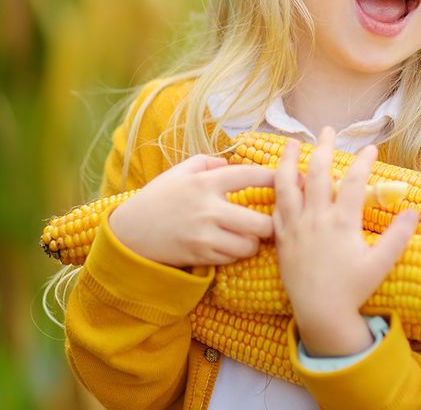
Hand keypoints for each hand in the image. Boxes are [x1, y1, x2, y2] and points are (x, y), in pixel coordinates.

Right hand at [108, 155, 275, 267]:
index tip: (290, 178)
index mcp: (205, 183)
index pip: (250, 176)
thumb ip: (207, 162)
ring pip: (250, 245)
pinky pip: (232, 258)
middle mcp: (209, 210)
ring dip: (255, 241)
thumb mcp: (179, 172)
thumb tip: (231, 164)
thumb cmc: (156, 198)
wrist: (130, 232)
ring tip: (251, 235)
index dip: (275, 177)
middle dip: (272, 222)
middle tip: (271, 219)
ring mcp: (205, 236)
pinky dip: (237, 253)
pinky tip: (231, 245)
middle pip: (261, 222)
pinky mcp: (201, 257)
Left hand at [273, 128, 418, 357]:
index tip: (370, 148)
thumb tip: (415, 211)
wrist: (320, 313)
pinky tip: (279, 179)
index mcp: (341, 223)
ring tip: (291, 142)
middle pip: (317, 172)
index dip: (363, 162)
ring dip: (288, 159)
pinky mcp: (281, 237)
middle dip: (323, 147)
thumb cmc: (352, 289)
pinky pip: (275, 206)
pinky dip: (277, 189)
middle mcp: (315, 219)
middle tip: (327, 130)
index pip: (354, 181)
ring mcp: (295, 226)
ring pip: (287, 184)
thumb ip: (398, 236)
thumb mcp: (381, 264)